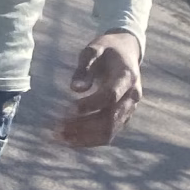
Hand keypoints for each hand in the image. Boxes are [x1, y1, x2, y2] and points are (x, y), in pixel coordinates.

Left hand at [54, 31, 141, 148]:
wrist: (127, 52)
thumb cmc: (107, 49)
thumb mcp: (94, 48)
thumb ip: (84, 67)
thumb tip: (75, 88)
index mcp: (127, 76)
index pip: (110, 96)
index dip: (89, 104)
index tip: (67, 109)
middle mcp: (132, 96)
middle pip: (109, 119)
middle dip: (82, 126)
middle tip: (57, 128)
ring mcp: (129, 109)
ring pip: (109, 132)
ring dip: (83, 138)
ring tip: (59, 137)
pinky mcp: (123, 118)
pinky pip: (108, 135)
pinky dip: (88, 140)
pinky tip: (69, 140)